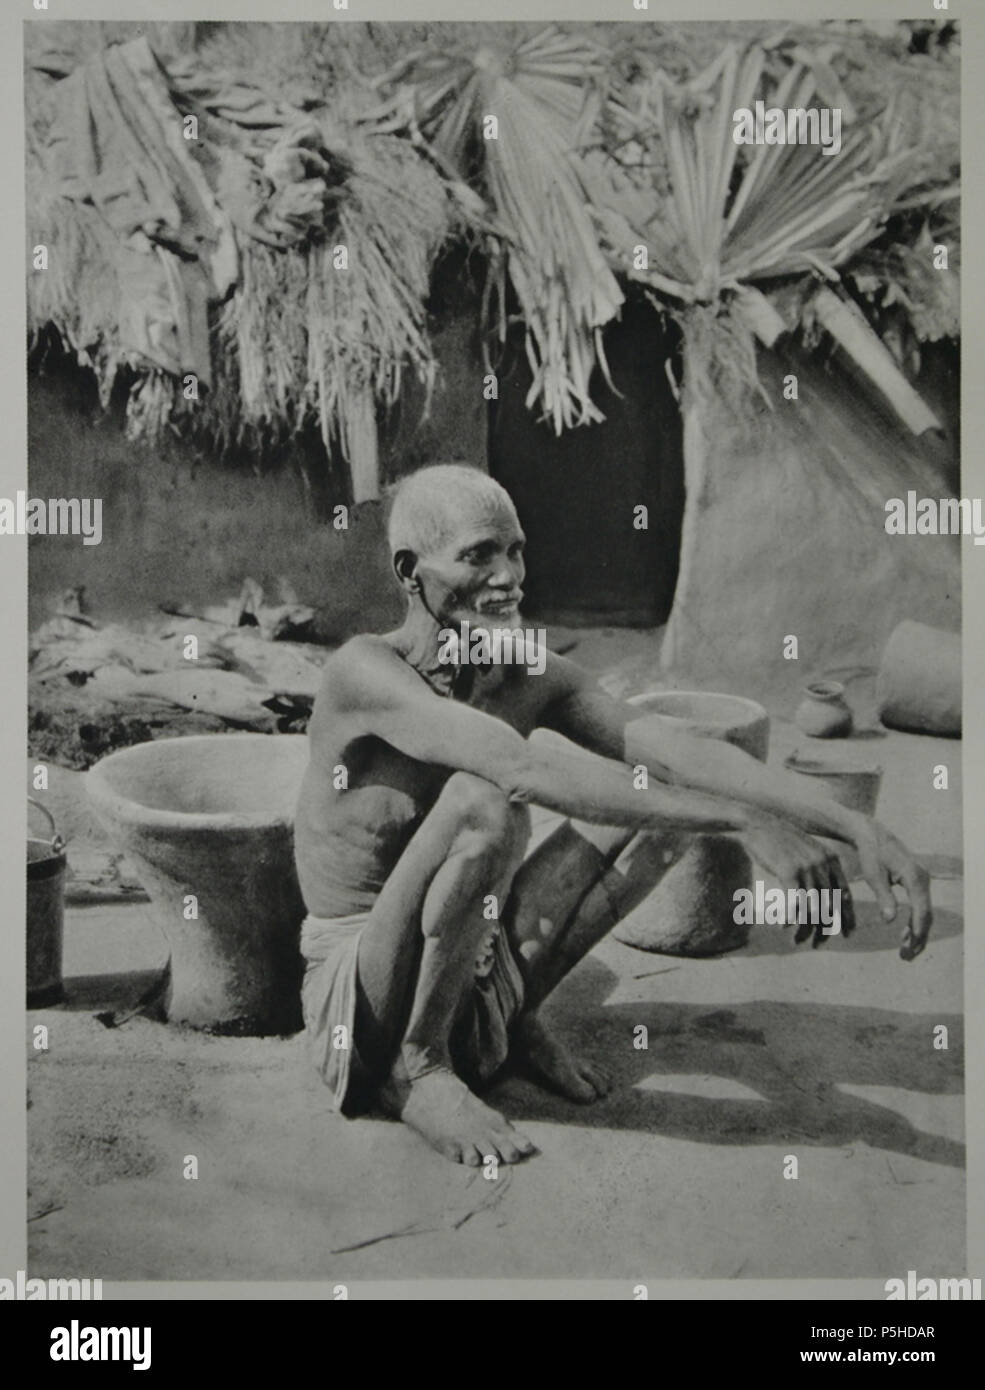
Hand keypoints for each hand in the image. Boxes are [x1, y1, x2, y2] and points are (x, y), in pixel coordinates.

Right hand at [740, 814, 854, 946]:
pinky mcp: (789, 871)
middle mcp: (822, 864)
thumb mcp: (805, 852)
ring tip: (796, 942)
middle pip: (830, 906)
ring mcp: (806, 867)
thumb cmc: (778, 841)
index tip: (846, 935)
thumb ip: (818, 871)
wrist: (755, 823)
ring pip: (812, 909)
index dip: (847, 918)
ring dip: (804, 930)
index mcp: (831, 860)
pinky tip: (782, 927)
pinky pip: (794, 903)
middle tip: (818, 945)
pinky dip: (789, 919)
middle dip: (825, 930)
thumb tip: (825, 900)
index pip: (845, 895)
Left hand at [852, 820, 932, 960]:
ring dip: (917, 933)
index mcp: (915, 877)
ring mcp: (922, 881)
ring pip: (925, 913)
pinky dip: (915, 923)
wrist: (872, 834)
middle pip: (926, 915)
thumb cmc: (871, 854)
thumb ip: (883, 897)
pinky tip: (905, 935)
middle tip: (905, 956)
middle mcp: (923, 879)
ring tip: (905, 952)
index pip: (921, 909)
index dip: (917, 930)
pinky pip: (920, 906)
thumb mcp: (874, 875)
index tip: (910, 947)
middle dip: (918, 937)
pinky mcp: (917, 883)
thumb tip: (890, 920)